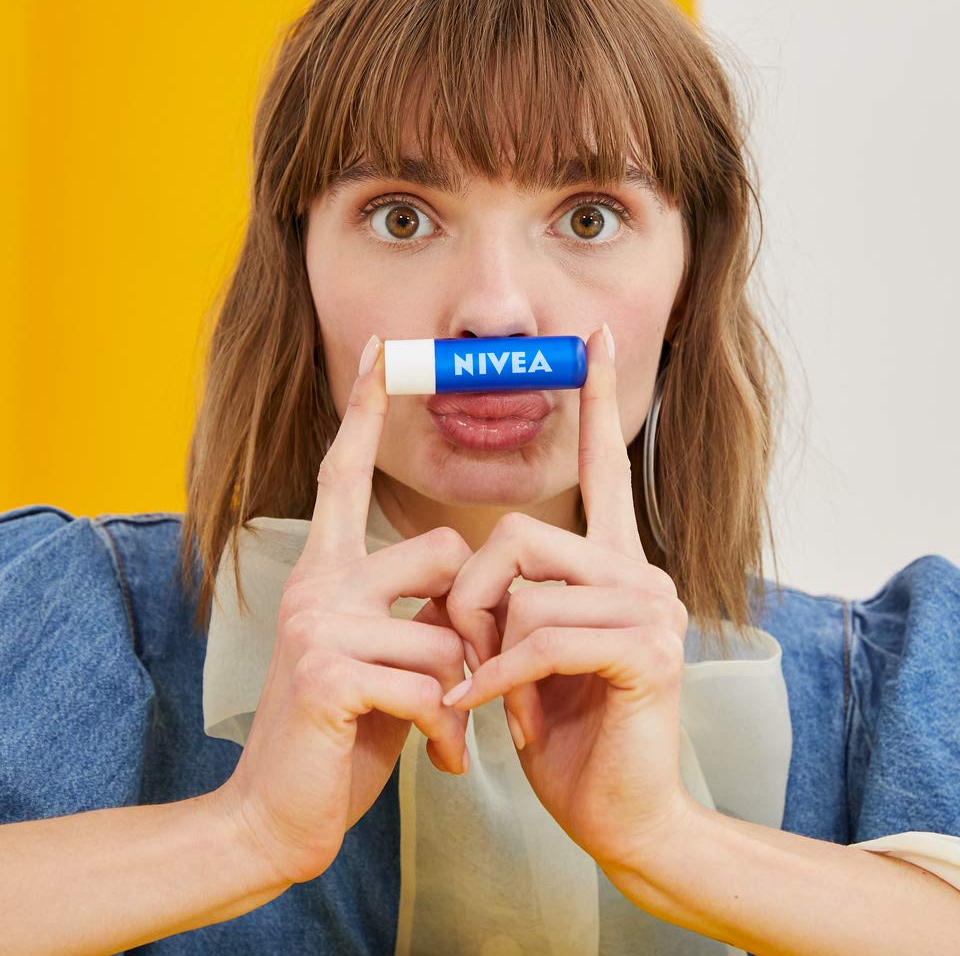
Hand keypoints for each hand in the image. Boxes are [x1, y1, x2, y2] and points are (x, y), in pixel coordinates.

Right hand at [210, 335, 487, 887]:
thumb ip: (411, 614)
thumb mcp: (381, 660)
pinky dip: (450, 731)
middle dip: (472, 617)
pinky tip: (438, 761)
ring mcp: (318, 624)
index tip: (384, 348)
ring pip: (448, 628)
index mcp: (325, 570)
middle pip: (442, 549)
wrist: (277, 819)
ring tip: (444, 731)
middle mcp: (315, 582)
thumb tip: (468, 595)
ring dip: (463, 690)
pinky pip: (433, 682)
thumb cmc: (342, 734)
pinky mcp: (329, 672)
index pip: (346, 472)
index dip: (365, 410)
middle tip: (464, 680)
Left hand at [440, 324, 695, 870]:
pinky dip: (497, 679)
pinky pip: (539, 639)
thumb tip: (477, 569)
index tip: (589, 341)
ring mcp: (651, 611)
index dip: (595, 404)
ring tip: (495, 694)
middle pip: (521, 535)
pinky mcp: (646, 654)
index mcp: (614, 565)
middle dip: (474, 598)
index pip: (604, 469)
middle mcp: (641, 573)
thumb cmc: (567, 730)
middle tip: (469, 656)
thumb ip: (515, 597)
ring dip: (487, 649)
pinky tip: (489, 711)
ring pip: (526, 591)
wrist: (619, 816)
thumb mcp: (527, 651)